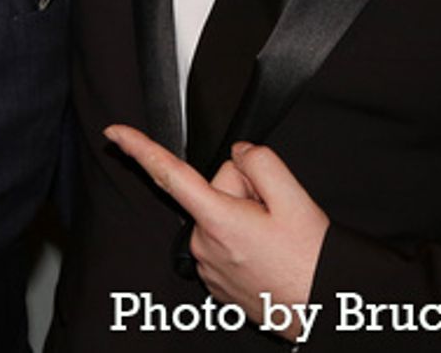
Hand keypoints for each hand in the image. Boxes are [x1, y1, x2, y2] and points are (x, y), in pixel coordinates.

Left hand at [104, 124, 328, 339]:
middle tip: (275, 214)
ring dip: (244, 217)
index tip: (114, 132)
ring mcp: (208, 268)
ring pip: (219, 216)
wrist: (326, 308)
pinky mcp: (216, 283)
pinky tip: (268, 252)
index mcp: (218, 221)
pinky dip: (243, 239)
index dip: (139, 148)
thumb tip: (238, 154)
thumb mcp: (294, 196)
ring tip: (275, 238)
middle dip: (242, 191)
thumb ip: (259, 160)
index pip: (169, 175)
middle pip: (213, 190)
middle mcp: (204, 246)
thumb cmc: (312, 260)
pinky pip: (222, 241)